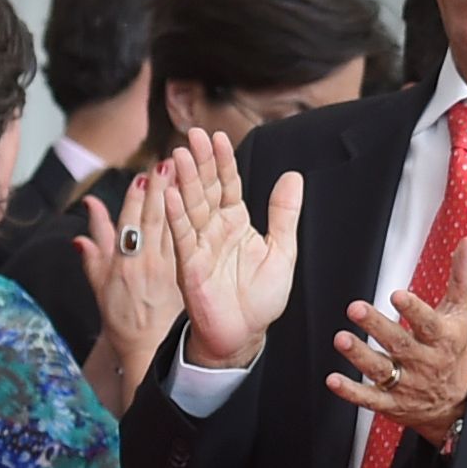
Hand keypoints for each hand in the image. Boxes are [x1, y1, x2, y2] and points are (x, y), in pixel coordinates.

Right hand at [78, 166, 181, 391]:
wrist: (145, 354)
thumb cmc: (124, 318)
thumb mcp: (102, 281)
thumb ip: (97, 245)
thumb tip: (90, 208)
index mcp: (125, 258)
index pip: (135, 216)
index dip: (139, 193)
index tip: (146, 170)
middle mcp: (144, 259)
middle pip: (154, 214)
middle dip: (159, 185)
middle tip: (169, 156)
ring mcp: (162, 268)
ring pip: (166, 224)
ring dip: (170, 195)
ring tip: (177, 168)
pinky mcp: (177, 279)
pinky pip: (179, 247)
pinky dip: (178, 224)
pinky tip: (179, 204)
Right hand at [163, 126, 301, 371]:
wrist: (244, 334)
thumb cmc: (260, 297)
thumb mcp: (282, 251)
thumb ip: (284, 214)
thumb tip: (294, 176)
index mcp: (236, 222)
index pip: (228, 184)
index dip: (223, 161)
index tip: (218, 136)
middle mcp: (215, 229)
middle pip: (205, 188)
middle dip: (200, 162)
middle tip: (194, 134)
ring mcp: (200, 245)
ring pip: (191, 207)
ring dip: (185, 182)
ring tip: (181, 155)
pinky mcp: (190, 265)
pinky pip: (183, 237)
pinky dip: (177, 216)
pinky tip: (172, 195)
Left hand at [328, 232, 466, 445]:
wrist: (456, 405)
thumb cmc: (454, 351)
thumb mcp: (462, 314)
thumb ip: (462, 278)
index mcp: (443, 339)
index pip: (429, 324)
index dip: (414, 310)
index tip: (397, 295)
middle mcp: (425, 362)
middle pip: (400, 344)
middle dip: (377, 326)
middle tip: (356, 308)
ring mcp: (407, 385)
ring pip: (382, 371)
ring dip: (359, 356)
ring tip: (341, 339)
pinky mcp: (392, 403)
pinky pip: (369, 399)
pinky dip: (351, 391)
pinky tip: (333, 380)